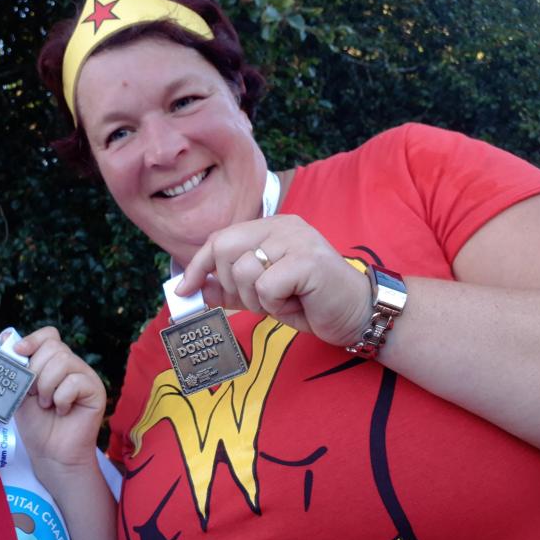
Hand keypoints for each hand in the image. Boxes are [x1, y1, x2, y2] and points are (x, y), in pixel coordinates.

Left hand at [11, 327, 104, 474]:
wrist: (50, 454)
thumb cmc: (36, 424)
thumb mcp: (19, 391)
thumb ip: (16, 367)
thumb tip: (6, 337)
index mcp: (53, 362)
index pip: (49, 335)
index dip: (33, 340)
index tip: (18, 353)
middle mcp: (72, 365)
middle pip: (54, 346)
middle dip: (35, 371)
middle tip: (33, 394)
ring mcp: (85, 376)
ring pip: (63, 361)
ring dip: (46, 386)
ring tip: (46, 404)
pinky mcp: (96, 390)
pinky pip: (75, 381)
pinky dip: (61, 398)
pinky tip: (62, 411)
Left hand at [176, 215, 371, 346]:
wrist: (355, 314)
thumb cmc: (308, 302)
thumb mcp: (259, 295)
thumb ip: (228, 288)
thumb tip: (191, 289)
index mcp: (269, 227)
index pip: (219, 239)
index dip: (197, 265)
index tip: (184, 291)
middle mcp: (282, 226)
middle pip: (224, 248)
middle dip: (231, 285)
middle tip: (257, 301)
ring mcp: (296, 239)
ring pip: (244, 271)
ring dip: (256, 299)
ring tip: (281, 302)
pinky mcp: (307, 260)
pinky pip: (266, 286)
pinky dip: (274, 305)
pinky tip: (295, 304)